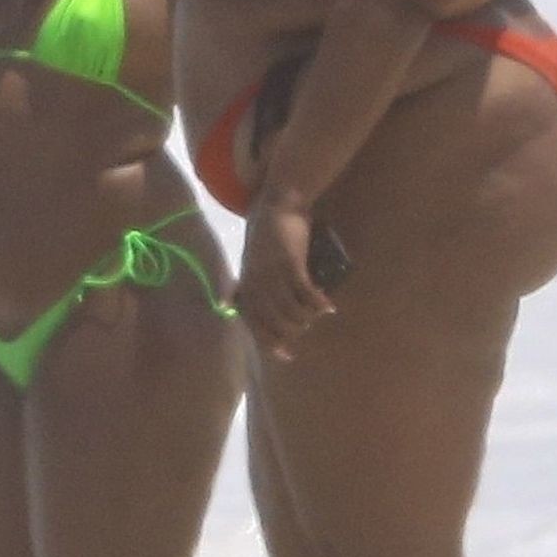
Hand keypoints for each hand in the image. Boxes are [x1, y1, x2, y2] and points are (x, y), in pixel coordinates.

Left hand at [234, 194, 334, 361]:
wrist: (279, 201)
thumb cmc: (266, 229)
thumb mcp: (249, 257)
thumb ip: (244, 281)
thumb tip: (228, 303)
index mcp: (247, 280)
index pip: (254, 321)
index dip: (269, 341)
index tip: (286, 356)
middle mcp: (256, 280)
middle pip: (274, 320)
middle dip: (291, 331)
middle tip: (305, 328)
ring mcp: (273, 271)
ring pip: (290, 309)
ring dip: (306, 317)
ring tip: (317, 315)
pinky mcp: (291, 261)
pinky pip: (305, 291)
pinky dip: (317, 302)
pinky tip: (328, 306)